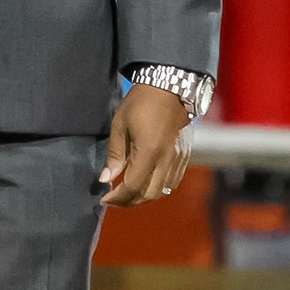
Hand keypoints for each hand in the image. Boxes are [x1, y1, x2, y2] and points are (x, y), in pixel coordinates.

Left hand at [100, 84, 193, 205]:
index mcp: (149, 151)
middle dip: (129, 201)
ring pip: (162, 191)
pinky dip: (157, 187)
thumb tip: (106, 178)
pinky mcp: (184, 156)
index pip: (133, 186)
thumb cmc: (141, 102)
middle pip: (149, 194)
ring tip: (127, 191)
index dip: (117, 197)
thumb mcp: (120, 124)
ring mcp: (178, 159)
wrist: (170, 87)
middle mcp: (166, 160)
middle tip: (114, 198)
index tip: (104, 199)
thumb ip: (115, 154)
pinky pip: (172, 181)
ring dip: (143, 196)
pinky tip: (145, 180)